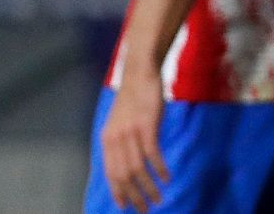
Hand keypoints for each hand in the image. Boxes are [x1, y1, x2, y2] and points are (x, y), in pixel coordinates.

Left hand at [99, 71, 169, 212]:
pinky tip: (166, 178)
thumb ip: (121, 143)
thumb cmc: (134, 98)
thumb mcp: (120, 123)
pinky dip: (159, 169)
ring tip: (158, 198)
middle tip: (145, 209)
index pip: (110, 174)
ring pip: (137, 169)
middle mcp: (115, 139)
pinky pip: (152, 154)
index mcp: (107, 140)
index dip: (118, 192)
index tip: (126, 207)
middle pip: (123, 176)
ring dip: (148, 187)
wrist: (140, 74)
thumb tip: (127, 166)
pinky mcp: (146, 126)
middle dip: (134, 196)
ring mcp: (130, 132)